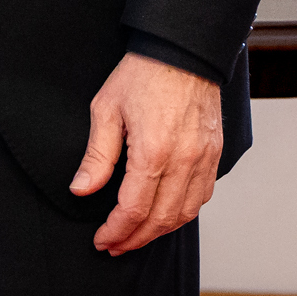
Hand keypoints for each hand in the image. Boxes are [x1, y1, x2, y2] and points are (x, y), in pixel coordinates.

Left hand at [70, 53, 221, 254]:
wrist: (182, 50)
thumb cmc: (143, 74)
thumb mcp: (106, 108)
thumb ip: (96, 155)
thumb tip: (81, 189)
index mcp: (153, 151)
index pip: (134, 209)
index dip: (116, 231)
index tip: (102, 239)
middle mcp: (184, 160)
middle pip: (161, 219)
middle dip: (135, 239)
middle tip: (115, 245)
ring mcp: (204, 158)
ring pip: (185, 214)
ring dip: (159, 231)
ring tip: (137, 236)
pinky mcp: (215, 153)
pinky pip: (202, 196)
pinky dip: (183, 213)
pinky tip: (165, 214)